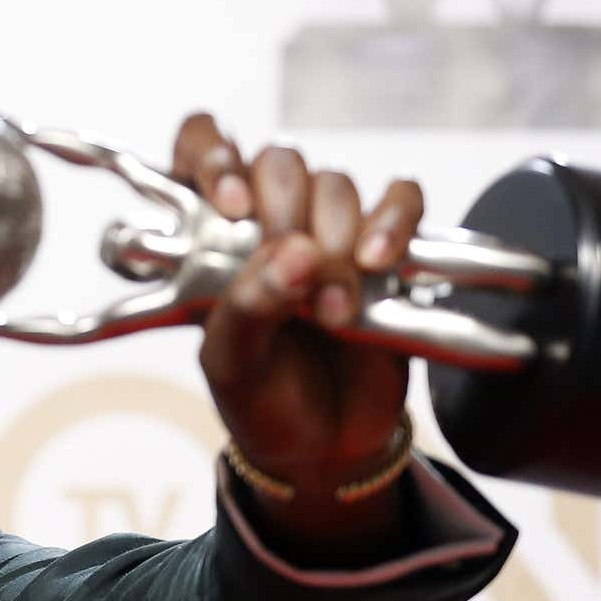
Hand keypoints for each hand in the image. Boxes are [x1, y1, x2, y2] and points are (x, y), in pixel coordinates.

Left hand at [171, 114, 421, 555]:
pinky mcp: (387, 248)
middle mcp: (268, 224)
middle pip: (277, 162)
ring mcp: (329, 232)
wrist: (325, 450)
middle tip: (293, 270)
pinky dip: (394, 222)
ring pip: (335, 184)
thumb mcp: (232, 364)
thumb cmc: (262, 401)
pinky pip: (401, 200)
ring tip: (331, 310)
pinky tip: (379, 263)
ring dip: (336, 241)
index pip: (199, 150)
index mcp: (210, 241)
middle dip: (284, 212)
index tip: (230, 204)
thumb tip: (295, 253)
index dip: (211, 157)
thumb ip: (247, 307)